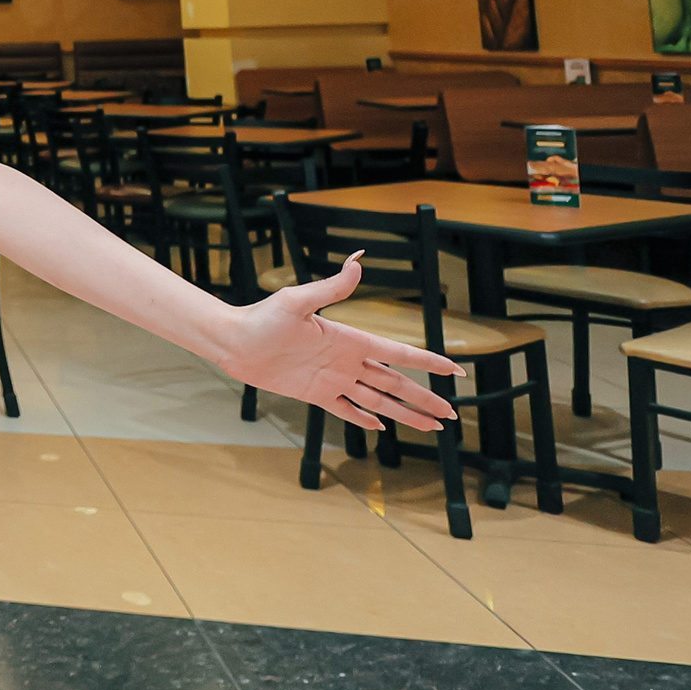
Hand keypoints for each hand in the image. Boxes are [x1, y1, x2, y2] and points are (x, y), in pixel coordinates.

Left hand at [212, 257, 464, 431]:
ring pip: (378, 400)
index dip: (428, 363)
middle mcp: (347, 361)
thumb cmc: (262, 317)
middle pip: (396, 382)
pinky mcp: (315, 394)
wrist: (234, 341)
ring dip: (405, 414)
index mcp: (350, 339)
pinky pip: (345, 409)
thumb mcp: (298, 300)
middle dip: (425, 398)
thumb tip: (358, 261)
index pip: (398, 353)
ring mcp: (333, 379)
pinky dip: (364, 418)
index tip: (456, 371)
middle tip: (453, 415)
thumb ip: (331, 287)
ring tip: (431, 428)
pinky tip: (382, 427)